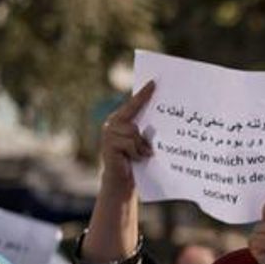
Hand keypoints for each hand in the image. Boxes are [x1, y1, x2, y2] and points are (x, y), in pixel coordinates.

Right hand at [98, 80, 155, 198]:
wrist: (121, 180)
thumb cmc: (134, 160)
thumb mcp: (140, 142)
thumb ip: (143, 130)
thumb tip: (156, 123)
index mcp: (120, 119)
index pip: (133, 104)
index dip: (143, 94)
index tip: (154, 83)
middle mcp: (111, 123)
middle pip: (135, 121)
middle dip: (143, 136)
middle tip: (146, 147)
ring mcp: (109, 133)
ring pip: (134, 133)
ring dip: (140, 148)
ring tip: (139, 156)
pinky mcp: (109, 144)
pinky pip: (131, 144)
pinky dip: (136, 153)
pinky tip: (134, 160)